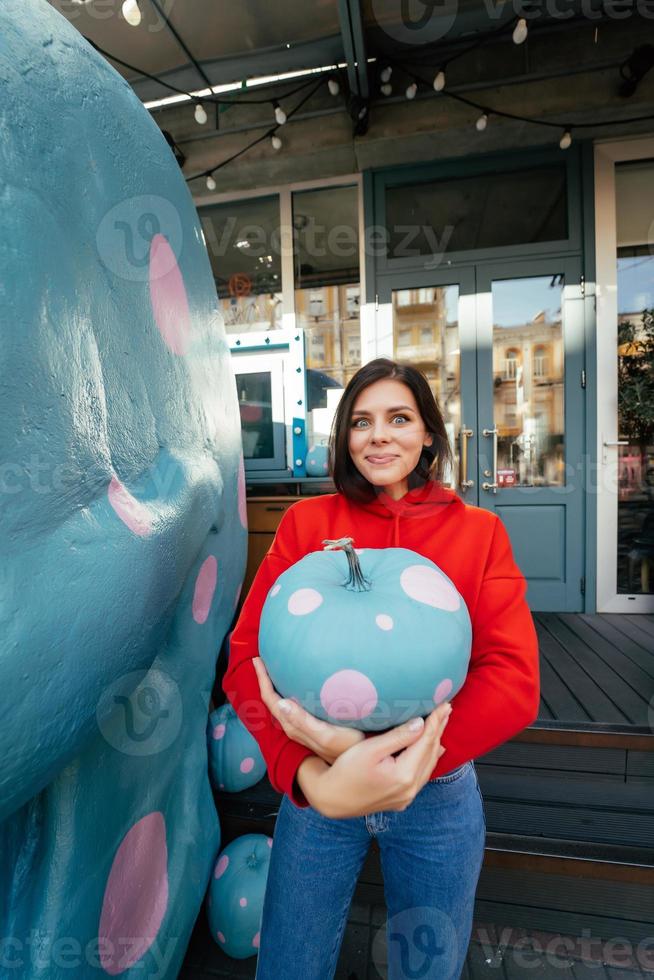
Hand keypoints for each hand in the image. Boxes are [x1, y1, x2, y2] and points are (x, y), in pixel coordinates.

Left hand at [252, 657, 364, 764]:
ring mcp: (301, 726)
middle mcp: (293, 726)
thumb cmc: (347, 748)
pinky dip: (287, 692)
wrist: (359, 763)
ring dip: (274, 685)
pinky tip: (295, 684)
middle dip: (264, 679)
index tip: (257, 659)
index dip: (262, 679)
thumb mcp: (327, 735)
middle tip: (260, 659)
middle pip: (271, 700)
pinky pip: (291, 705)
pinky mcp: (311, 725)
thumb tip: (281, 703)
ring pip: (280, 703)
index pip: (270, 699)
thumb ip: (303, 721)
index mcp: (293, 726)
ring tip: (273, 667)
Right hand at [296, 703, 451, 818]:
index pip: (425, 741)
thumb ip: (397, 737)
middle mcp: (410, 789)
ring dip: (435, 743)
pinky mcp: (401, 800)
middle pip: (430, 753)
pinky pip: (422, 775)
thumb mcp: (370, 749)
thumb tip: (420, 723)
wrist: (330, 799)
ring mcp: (406, 797)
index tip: (443, 703)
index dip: (435, 721)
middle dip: (438, 729)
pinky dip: (428, 759)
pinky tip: (433, 751)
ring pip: (428, 765)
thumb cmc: (345, 771)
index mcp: (404, 775)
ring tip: (441, 724)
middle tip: (447, 708)